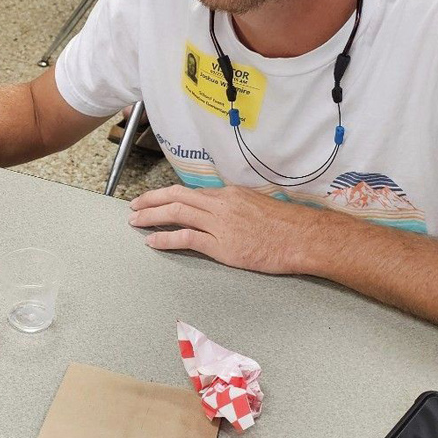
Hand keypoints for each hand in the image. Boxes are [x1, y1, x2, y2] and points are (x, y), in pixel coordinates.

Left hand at [128, 184, 330, 274]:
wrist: (303, 237)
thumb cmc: (286, 225)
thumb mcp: (256, 205)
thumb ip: (234, 206)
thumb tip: (219, 212)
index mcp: (228, 194)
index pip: (189, 191)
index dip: (165, 195)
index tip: (151, 199)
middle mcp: (220, 204)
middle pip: (176, 196)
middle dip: (150, 201)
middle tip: (134, 207)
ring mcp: (220, 224)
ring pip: (176, 213)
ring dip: (151, 217)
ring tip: (135, 222)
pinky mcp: (223, 246)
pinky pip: (186, 238)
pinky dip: (166, 238)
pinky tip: (152, 241)